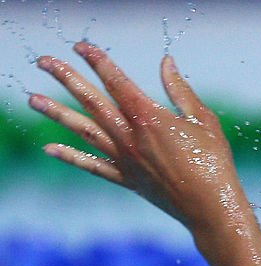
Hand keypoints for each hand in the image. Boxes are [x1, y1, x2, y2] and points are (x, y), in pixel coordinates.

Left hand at [29, 42, 246, 234]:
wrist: (211, 209)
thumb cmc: (214, 163)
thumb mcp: (202, 120)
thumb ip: (180, 90)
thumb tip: (165, 63)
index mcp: (149, 118)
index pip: (115, 81)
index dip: (97, 60)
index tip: (81, 46)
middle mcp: (131, 138)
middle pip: (91, 101)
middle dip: (66, 78)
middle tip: (43, 62)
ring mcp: (126, 160)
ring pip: (84, 131)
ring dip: (56, 114)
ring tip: (33, 100)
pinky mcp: (127, 180)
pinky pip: (93, 166)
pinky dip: (71, 157)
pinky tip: (50, 148)